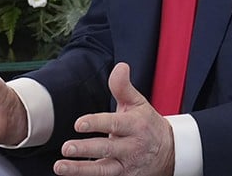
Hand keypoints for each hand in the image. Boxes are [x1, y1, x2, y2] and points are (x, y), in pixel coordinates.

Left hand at [54, 62, 174, 175]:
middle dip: (86, 149)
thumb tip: (120, 66)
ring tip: (60, 167)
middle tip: (66, 148)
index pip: (114, 124)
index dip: (96, 124)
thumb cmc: (147, 124)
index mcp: (134, 126)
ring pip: (103, 170)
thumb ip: (123, 86)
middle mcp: (131, 147)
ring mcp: (127, 165)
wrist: (170, 152)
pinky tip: (71, 175)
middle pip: (107, 149)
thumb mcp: (138, 103)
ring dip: (80, 169)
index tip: (79, 124)